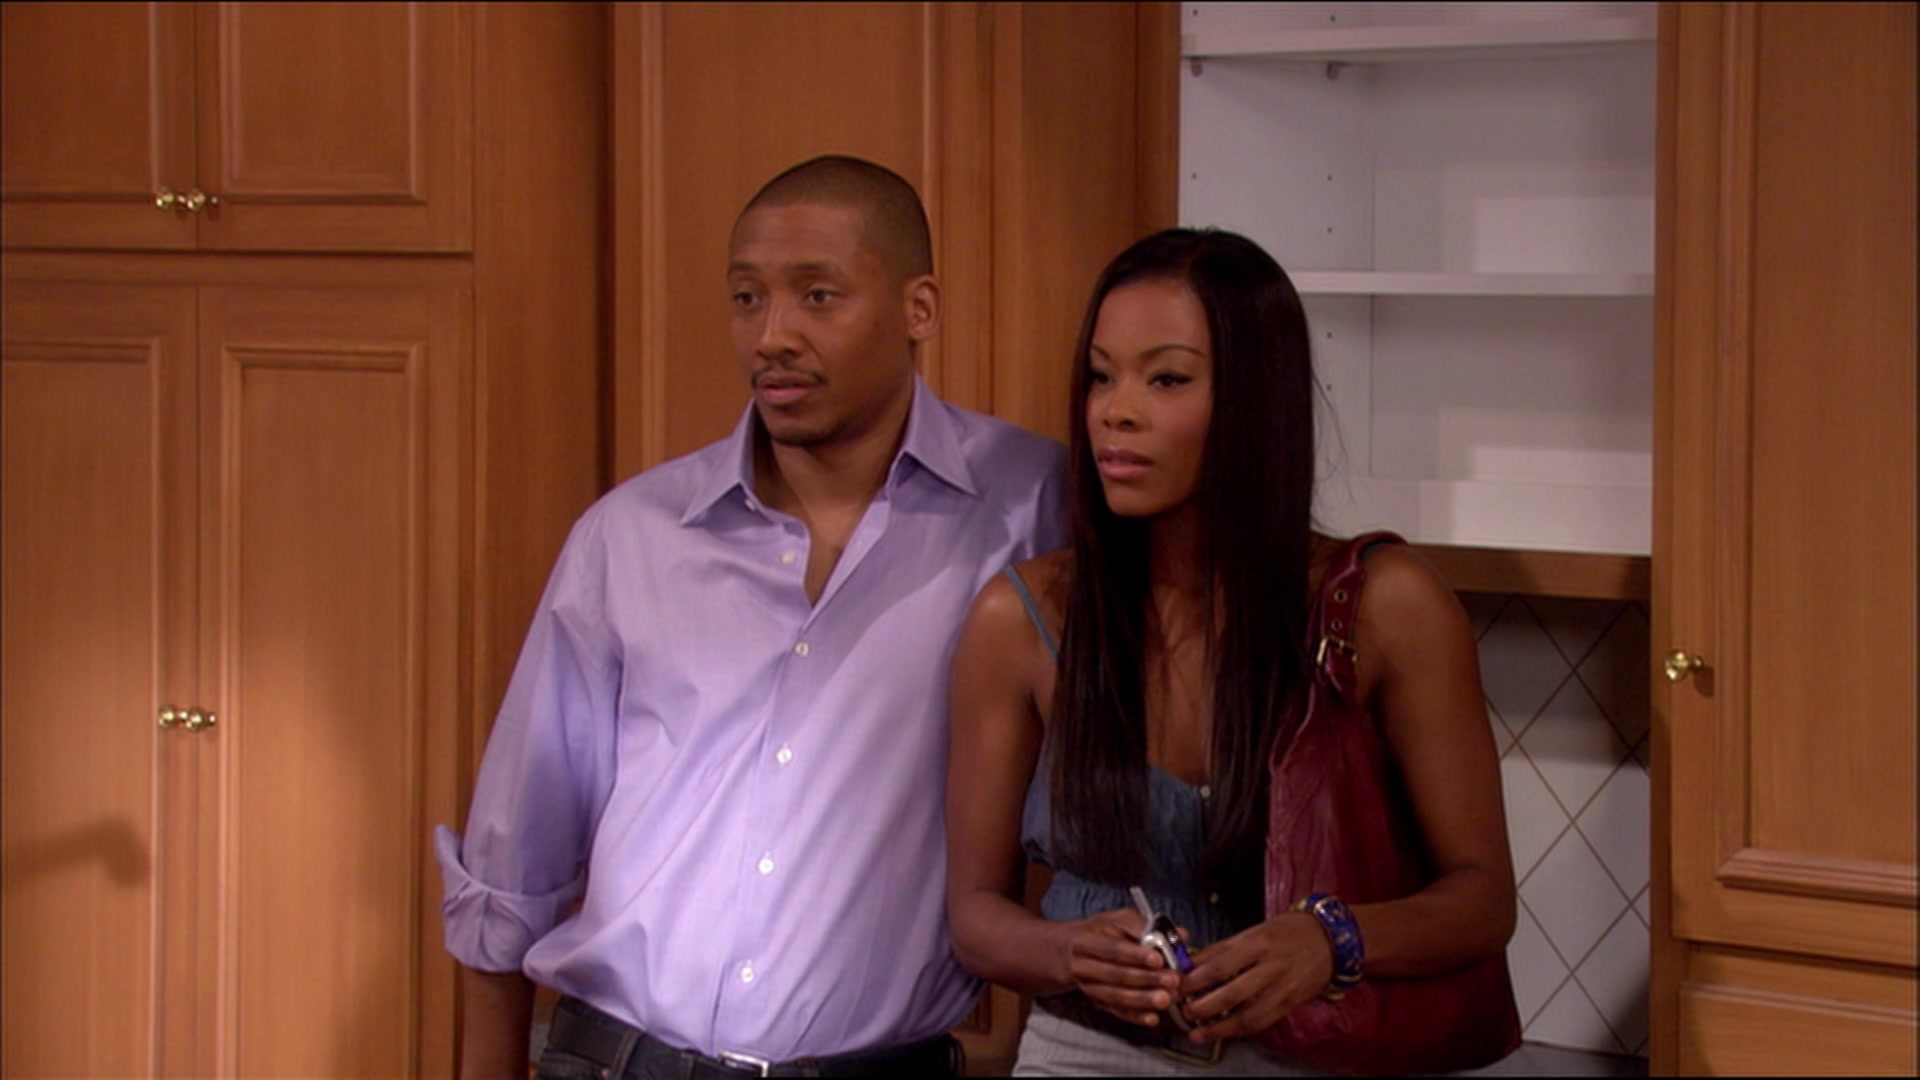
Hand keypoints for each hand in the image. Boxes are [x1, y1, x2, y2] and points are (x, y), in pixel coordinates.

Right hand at [1057, 907, 1184, 1026]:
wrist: (1068, 953)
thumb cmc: (1100, 932)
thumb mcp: (1118, 920)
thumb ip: (1147, 926)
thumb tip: (1180, 934)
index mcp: (1085, 941)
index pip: (1111, 949)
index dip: (1135, 954)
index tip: (1158, 958)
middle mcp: (1082, 966)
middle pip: (1115, 975)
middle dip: (1146, 979)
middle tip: (1172, 980)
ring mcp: (1088, 987)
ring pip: (1116, 996)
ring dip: (1143, 999)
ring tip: (1166, 999)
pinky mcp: (1097, 1002)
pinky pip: (1117, 1012)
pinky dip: (1135, 1016)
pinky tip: (1153, 1018)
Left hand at [1174, 911, 1332, 1040]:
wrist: (1329, 940)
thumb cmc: (1287, 932)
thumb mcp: (1252, 932)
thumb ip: (1222, 949)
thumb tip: (1191, 963)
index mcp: (1256, 943)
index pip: (1219, 964)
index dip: (1194, 979)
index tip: (1175, 986)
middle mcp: (1270, 966)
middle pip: (1231, 993)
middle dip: (1202, 1007)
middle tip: (1182, 1011)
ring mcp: (1282, 988)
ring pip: (1247, 1015)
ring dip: (1218, 1027)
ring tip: (1197, 1031)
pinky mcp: (1290, 1004)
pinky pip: (1262, 1022)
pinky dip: (1239, 1030)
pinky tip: (1223, 1033)